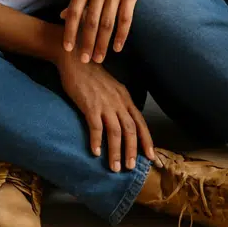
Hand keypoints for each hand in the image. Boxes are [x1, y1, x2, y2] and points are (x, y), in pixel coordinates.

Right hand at [56, 52, 155, 170]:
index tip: (151, 156)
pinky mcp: (89, 104)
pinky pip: (96, 126)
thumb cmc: (91, 74)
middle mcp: (118, 101)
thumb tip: (122, 122)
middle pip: (130, 130)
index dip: (146, 140)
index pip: (140, 122)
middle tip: (131, 168)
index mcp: (125, 97)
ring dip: (116, 151)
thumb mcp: (111, 87)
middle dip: (132, 151)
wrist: (76, 58)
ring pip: (115, 132)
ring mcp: (104, 103)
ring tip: (115, 167)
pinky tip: (95, 152)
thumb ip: (117, 103)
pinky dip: (97, 141)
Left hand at [61, 0, 152, 63]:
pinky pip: (126, 18)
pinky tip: (117, 47)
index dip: (70, 31)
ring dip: (102, 43)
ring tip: (100, 58)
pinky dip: (121, 35)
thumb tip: (62, 15)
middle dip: (86, 43)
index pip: (74, 12)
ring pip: (107, 23)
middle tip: (84, 60)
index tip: (67, 48)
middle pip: (90, 21)